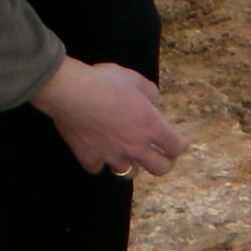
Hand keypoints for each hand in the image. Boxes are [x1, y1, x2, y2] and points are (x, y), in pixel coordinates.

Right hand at [30, 57, 188, 176]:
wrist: (71, 92)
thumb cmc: (105, 82)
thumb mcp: (134, 79)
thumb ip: (149, 93)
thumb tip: (153, 101)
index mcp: (151, 127)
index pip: (176, 146)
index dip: (179, 145)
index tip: (178, 143)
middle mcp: (135, 147)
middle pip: (159, 169)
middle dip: (163, 164)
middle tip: (161, 157)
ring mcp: (112, 156)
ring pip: (128, 172)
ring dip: (130, 164)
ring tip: (127, 155)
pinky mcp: (90, 158)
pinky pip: (97, 168)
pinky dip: (98, 162)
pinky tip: (96, 153)